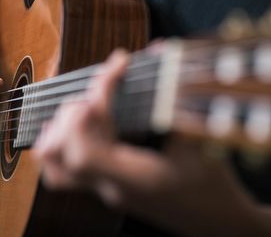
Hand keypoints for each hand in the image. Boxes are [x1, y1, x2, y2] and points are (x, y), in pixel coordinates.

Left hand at [34, 50, 261, 236]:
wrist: (216, 224)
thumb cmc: (213, 188)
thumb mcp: (201, 144)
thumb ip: (173, 98)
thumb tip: (158, 50)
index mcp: (134, 179)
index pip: (87, 147)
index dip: (95, 102)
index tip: (117, 68)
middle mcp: (110, 187)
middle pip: (61, 155)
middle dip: (74, 112)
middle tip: (103, 92)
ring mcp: (102, 189)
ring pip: (54, 165)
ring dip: (61, 127)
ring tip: (85, 106)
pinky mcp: (103, 185)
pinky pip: (62, 170)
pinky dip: (60, 142)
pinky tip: (75, 124)